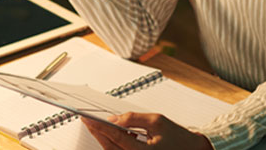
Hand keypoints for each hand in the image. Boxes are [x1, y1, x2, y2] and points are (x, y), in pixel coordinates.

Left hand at [81, 113, 212, 149]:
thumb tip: (113, 119)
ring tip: (97, 125)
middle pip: (109, 147)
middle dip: (97, 132)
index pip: (115, 137)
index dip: (99, 126)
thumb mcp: (156, 121)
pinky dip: (114, 143)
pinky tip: (113, 133)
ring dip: (104, 138)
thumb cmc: (177, 138)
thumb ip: (133, 119)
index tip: (87, 118)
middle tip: (87, 121)